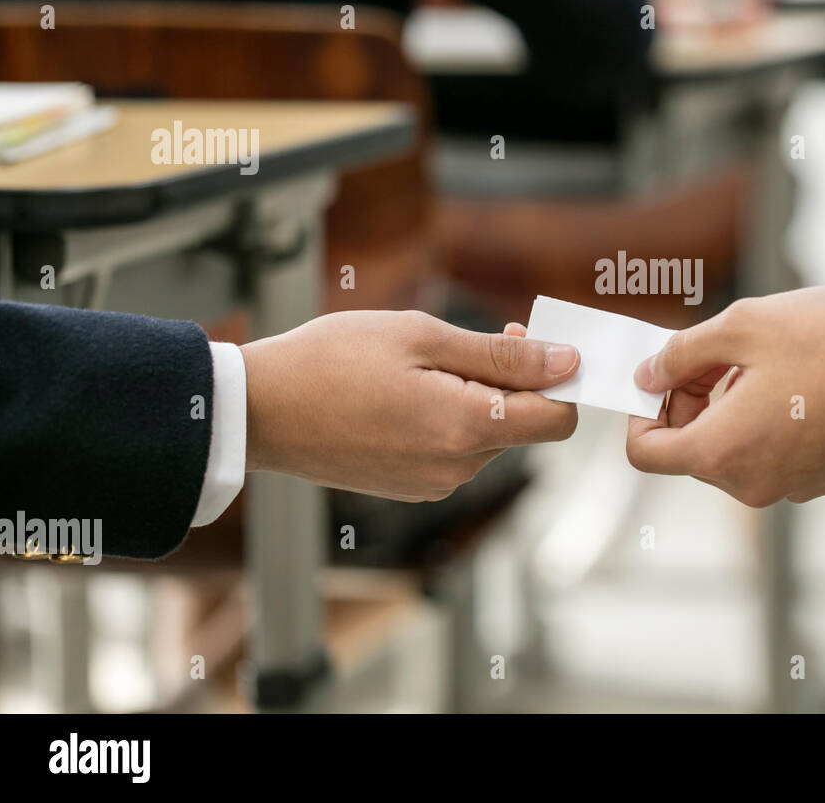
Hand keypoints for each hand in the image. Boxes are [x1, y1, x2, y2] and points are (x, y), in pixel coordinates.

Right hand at [240, 312, 577, 500]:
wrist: (257, 409)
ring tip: (427, 365)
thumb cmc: (331, 362)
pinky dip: (452, 419)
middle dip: (515, 382)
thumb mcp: (423, 337)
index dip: (559, 379)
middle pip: (525, 427)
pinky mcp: (412, 487)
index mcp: (465, 431)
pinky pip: (457, 451)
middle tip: (476, 340)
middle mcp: (456, 470)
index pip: (559, 420)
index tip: (535, 346)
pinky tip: (410, 392)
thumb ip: (502, 355)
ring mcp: (432, 484)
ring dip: (480, 399)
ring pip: (491, 437)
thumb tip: (567, 361)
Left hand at [626, 286, 824, 505]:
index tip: (667, 375)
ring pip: (740, 451)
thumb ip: (681, 353)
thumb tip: (650, 374)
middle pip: (694, 450)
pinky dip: (778, 422)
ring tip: (773, 361)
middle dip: (696, 401)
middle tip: (724, 353)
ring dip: (738, 409)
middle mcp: (754, 484)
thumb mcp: (743, 325)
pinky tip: (807, 382)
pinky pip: (782, 454)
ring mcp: (796, 487)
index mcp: (722, 453)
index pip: (645, 453)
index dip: (645, 410)